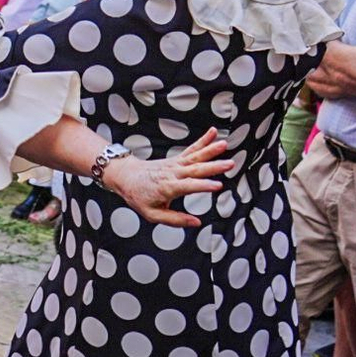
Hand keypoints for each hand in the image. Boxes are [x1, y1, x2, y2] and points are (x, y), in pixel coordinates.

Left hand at [103, 128, 232, 227]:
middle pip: (196, 169)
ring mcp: (175, 165)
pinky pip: (191, 150)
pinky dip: (202, 141)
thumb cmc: (138, 196)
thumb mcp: (152, 214)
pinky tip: (212, 133)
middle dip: (214, 167)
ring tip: (224, 144)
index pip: (188, 186)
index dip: (203, 186)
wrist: (126, 177)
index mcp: (167, 188)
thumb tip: (196, 223)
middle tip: (230, 164)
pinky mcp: (176, 160)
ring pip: (195, 157)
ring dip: (210, 150)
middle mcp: (173, 174)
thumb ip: (174, 219)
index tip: (218, 186)